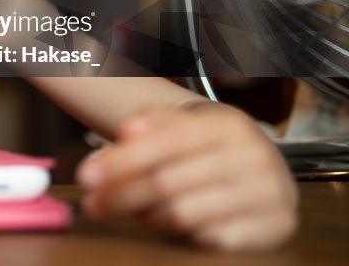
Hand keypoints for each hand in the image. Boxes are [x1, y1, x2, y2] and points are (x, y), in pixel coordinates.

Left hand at [76, 102, 297, 250]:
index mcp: (227, 124)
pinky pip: (213, 239)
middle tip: (92, 203)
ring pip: (186, 213)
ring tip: (132, 210)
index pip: (164, 142)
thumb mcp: (189, 126)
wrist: (266, 168)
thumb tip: (127, 131)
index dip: (122, 160)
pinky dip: (183, 234)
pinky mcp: (276, 227)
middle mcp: (253, 156)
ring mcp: (269, 194)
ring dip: (147, 215)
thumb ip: (155, 125)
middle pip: (168, 181)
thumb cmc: (214, 148)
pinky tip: (168, 223)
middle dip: (121, 193)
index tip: (87, 175)